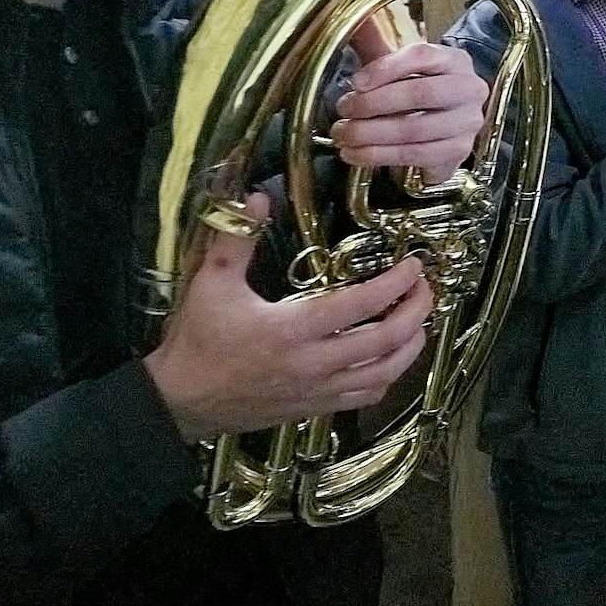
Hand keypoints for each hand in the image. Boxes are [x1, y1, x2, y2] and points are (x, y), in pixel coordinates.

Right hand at [144, 194, 432, 441]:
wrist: (179, 402)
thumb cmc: (197, 340)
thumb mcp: (210, 283)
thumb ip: (235, 239)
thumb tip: (257, 197)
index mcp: (292, 329)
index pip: (360, 306)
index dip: (395, 285)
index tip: (414, 265)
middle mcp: (313, 363)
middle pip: (385, 342)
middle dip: (416, 313)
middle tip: (426, 288)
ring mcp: (317, 391)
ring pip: (384, 375)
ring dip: (411, 347)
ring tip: (420, 321)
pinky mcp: (314, 409)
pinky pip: (364, 397)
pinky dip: (388, 377)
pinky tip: (391, 359)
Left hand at [334, 32, 488, 182]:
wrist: (444, 127)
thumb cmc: (419, 91)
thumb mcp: (400, 67)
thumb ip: (376, 46)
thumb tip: (349, 18)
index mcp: (455, 60)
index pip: (422, 56)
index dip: (385, 68)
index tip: (354, 82)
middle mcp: (470, 89)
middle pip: (421, 93)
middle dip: (374, 104)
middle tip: (343, 109)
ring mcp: (469, 123)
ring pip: (415, 130)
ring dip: (371, 134)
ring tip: (343, 134)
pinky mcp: (459, 151)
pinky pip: (415, 155)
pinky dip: (379, 156)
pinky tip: (356, 154)